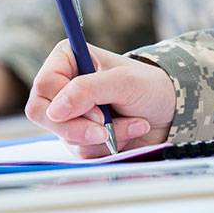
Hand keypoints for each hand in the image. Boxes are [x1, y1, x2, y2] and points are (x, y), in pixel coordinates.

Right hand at [25, 40, 176, 157]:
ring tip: (132, 124)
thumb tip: (54, 111)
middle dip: (79, 128)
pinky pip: (80, 152)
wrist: (170, 111)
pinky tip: (128, 134)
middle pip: (43, 114)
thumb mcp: (122, 82)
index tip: (100, 114)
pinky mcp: (80, 136)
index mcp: (67, 60)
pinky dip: (106, 148)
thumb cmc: (149, 86)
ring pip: (65, 137)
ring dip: (102, 137)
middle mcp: (63, 86)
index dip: (67, 104)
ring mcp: (70, 114)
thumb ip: (87, 90)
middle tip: (106, 130)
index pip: (44, 86)